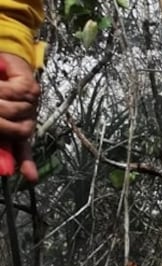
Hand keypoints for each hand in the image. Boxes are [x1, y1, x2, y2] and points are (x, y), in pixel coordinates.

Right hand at [0, 53, 39, 181]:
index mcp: (18, 128)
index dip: (27, 164)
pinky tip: (1, 82)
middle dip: (0, 123)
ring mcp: (31, 104)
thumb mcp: (0, 118)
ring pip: (12, 110)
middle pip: (17, 131)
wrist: (0, 65)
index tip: (31, 178)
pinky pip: (13, 92)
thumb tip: (5, 167)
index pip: (23, 150)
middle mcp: (28, 118)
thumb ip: (2, 142)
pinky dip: (3, 87)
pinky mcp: (30, 87)